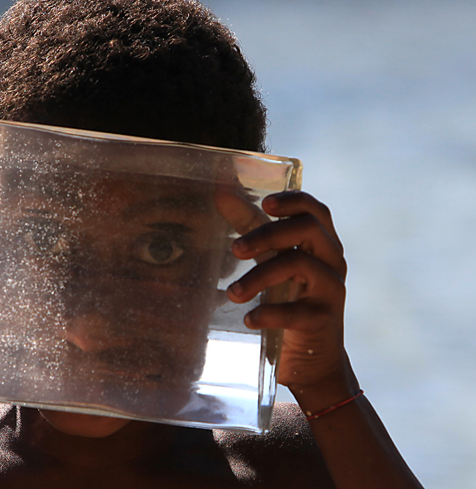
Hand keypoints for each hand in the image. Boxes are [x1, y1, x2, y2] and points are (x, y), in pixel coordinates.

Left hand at [221, 190, 353, 395]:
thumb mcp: (272, 261)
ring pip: (299, 265)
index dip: (293, 200)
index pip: (316, 211)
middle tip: (235, 248)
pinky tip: (249, 319)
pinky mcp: (323, 321)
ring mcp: (331, 291)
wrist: (313, 361)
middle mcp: (332, 263)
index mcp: (322, 245)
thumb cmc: (290, 300)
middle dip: (268, 234)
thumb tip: (220, 192)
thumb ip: (251, 228)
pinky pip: (295, 311)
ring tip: (232, 293)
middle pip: (308, 229)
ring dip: (258, 276)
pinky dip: (267, 313)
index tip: (265, 203)